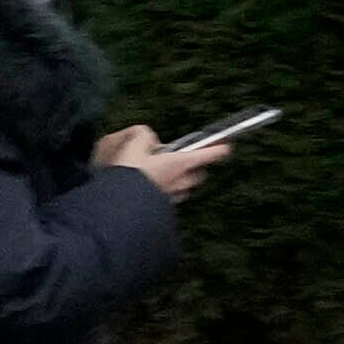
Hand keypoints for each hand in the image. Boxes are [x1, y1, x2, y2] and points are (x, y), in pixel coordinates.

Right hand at [97, 123, 213, 202]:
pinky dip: (167, 193)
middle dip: (195, 167)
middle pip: (200, 173)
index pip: (210, 154)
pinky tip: (153, 190)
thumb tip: (145, 135)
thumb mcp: (132, 146)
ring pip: (187, 187)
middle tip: (184, 161)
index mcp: (180, 163)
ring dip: (181, 181)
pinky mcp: (162, 208)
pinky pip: (172, 198)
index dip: (219, 147)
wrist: (118, 206)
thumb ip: (142, 136)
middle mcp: (181, 181)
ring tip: (166, 176)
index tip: (225, 145)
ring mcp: (173, 196)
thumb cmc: (127, 177)